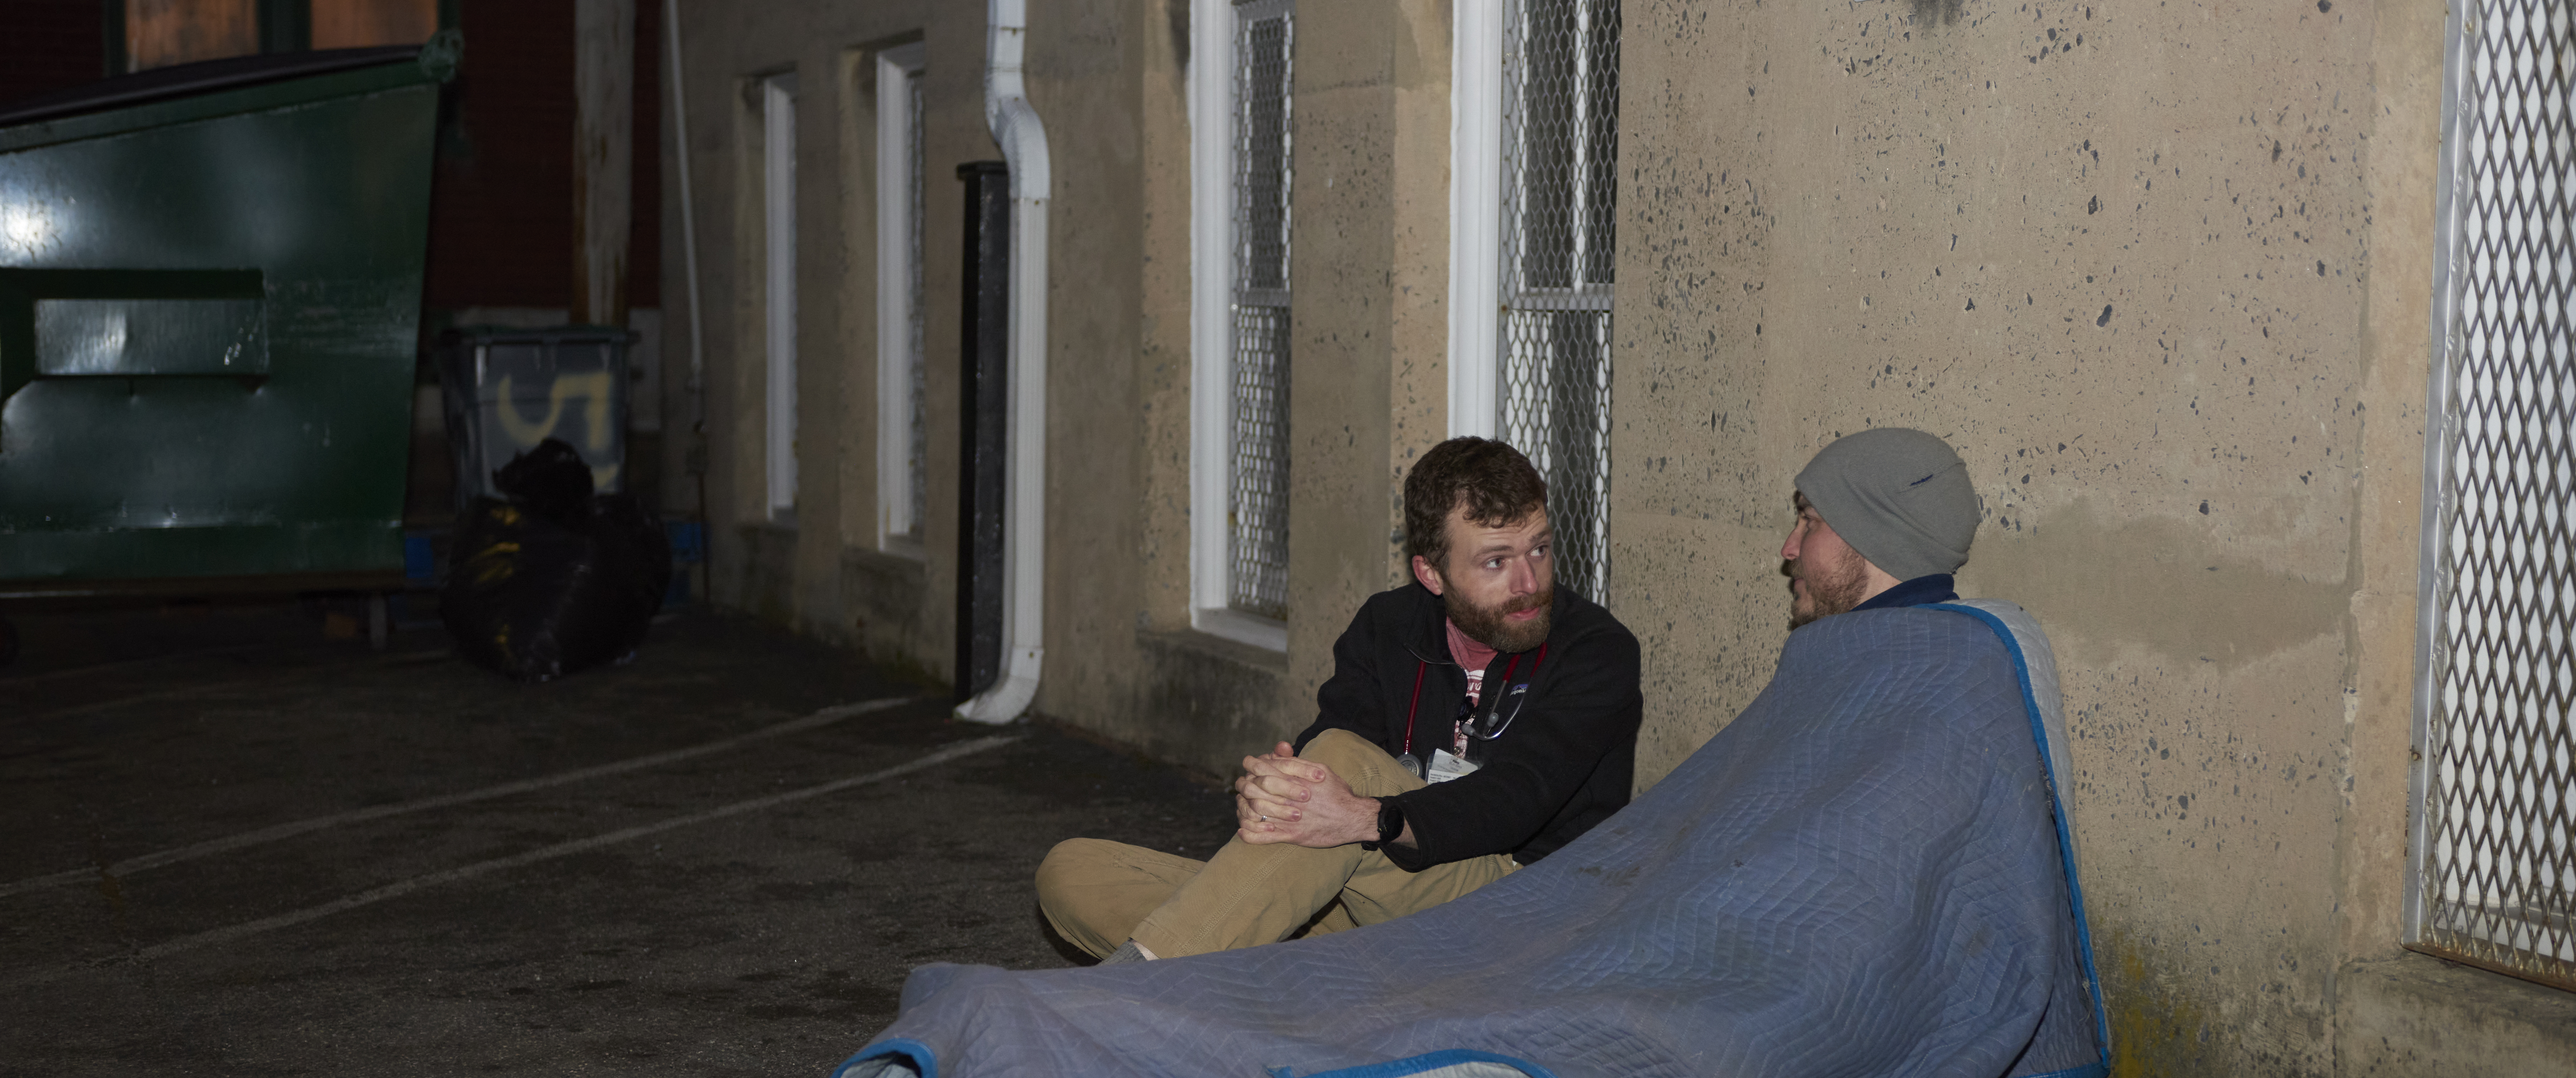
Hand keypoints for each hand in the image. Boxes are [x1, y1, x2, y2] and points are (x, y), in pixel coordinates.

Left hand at [1234, 743, 1380, 847]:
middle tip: (1241, 785)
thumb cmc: (1337, 791)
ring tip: (1241, 805)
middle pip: (1251, 788)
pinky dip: (1248, 833)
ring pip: (1252, 811)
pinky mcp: (1290, 835)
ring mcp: (1287, 817)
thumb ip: (1296, 761)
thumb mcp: (1320, 768)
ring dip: (1242, 807)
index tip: (1248, 764)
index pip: (1261, 767)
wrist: (1352, 817)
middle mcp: (1287, 797)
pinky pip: (1261, 836)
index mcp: (1293, 778)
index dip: (1250, 764)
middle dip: (1242, 785)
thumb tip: (1277, 752)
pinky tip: (1243, 829)